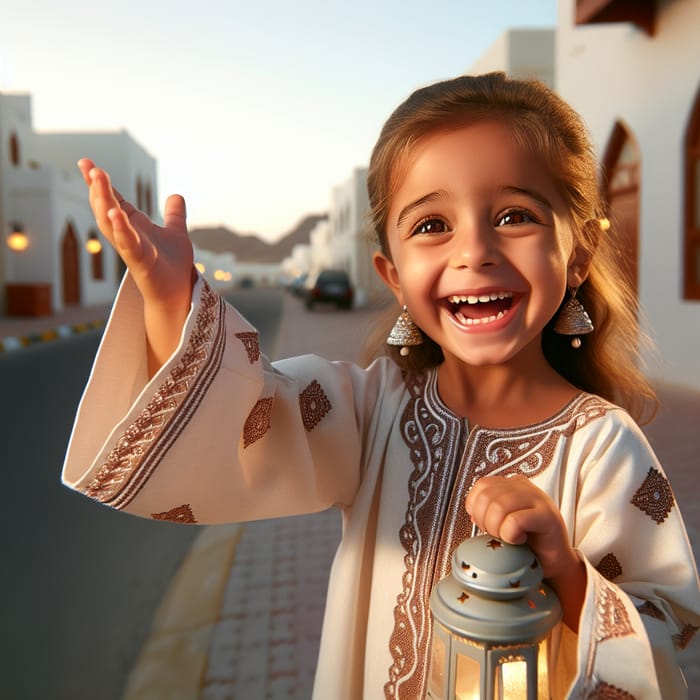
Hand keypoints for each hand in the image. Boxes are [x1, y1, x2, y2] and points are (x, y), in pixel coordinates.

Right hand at [78, 158, 194, 372]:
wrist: (178, 292)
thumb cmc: (173, 265)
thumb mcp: (176, 233)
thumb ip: (174, 215)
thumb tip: (176, 195)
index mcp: (134, 226)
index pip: (113, 200)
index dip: (100, 183)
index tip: (86, 163)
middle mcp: (128, 235)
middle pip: (106, 208)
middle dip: (96, 187)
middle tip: (87, 165)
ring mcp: (132, 249)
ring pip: (111, 223)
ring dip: (104, 201)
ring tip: (97, 178)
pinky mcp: (140, 262)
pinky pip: (128, 244)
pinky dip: (122, 229)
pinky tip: (116, 214)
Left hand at [465, 475, 586, 629]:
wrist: (554, 563)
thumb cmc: (526, 543)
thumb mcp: (500, 523)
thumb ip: (487, 511)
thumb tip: (472, 512)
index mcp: (511, 484)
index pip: (482, 486)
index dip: (477, 509)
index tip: (487, 525)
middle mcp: (524, 486)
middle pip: (487, 497)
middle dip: (485, 522)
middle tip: (499, 535)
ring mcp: (538, 498)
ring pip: (499, 507)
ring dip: (498, 530)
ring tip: (510, 538)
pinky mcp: (547, 515)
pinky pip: (515, 521)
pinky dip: (511, 535)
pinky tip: (521, 540)